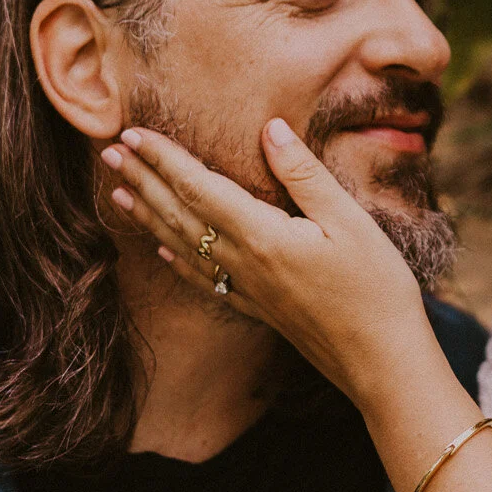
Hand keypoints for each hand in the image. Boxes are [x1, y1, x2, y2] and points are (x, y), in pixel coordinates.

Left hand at [102, 118, 433, 403]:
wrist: (381, 361)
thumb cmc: (375, 288)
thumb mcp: (350, 220)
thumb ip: (305, 174)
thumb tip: (269, 130)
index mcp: (262, 236)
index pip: (199, 187)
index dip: (164, 158)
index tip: (133, 133)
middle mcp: (243, 263)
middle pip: (180, 215)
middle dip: (144, 180)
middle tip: (109, 153)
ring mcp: (246, 289)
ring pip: (182, 246)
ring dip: (149, 215)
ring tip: (119, 193)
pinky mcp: (256, 308)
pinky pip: (201, 278)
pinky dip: (174, 260)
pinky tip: (159, 250)